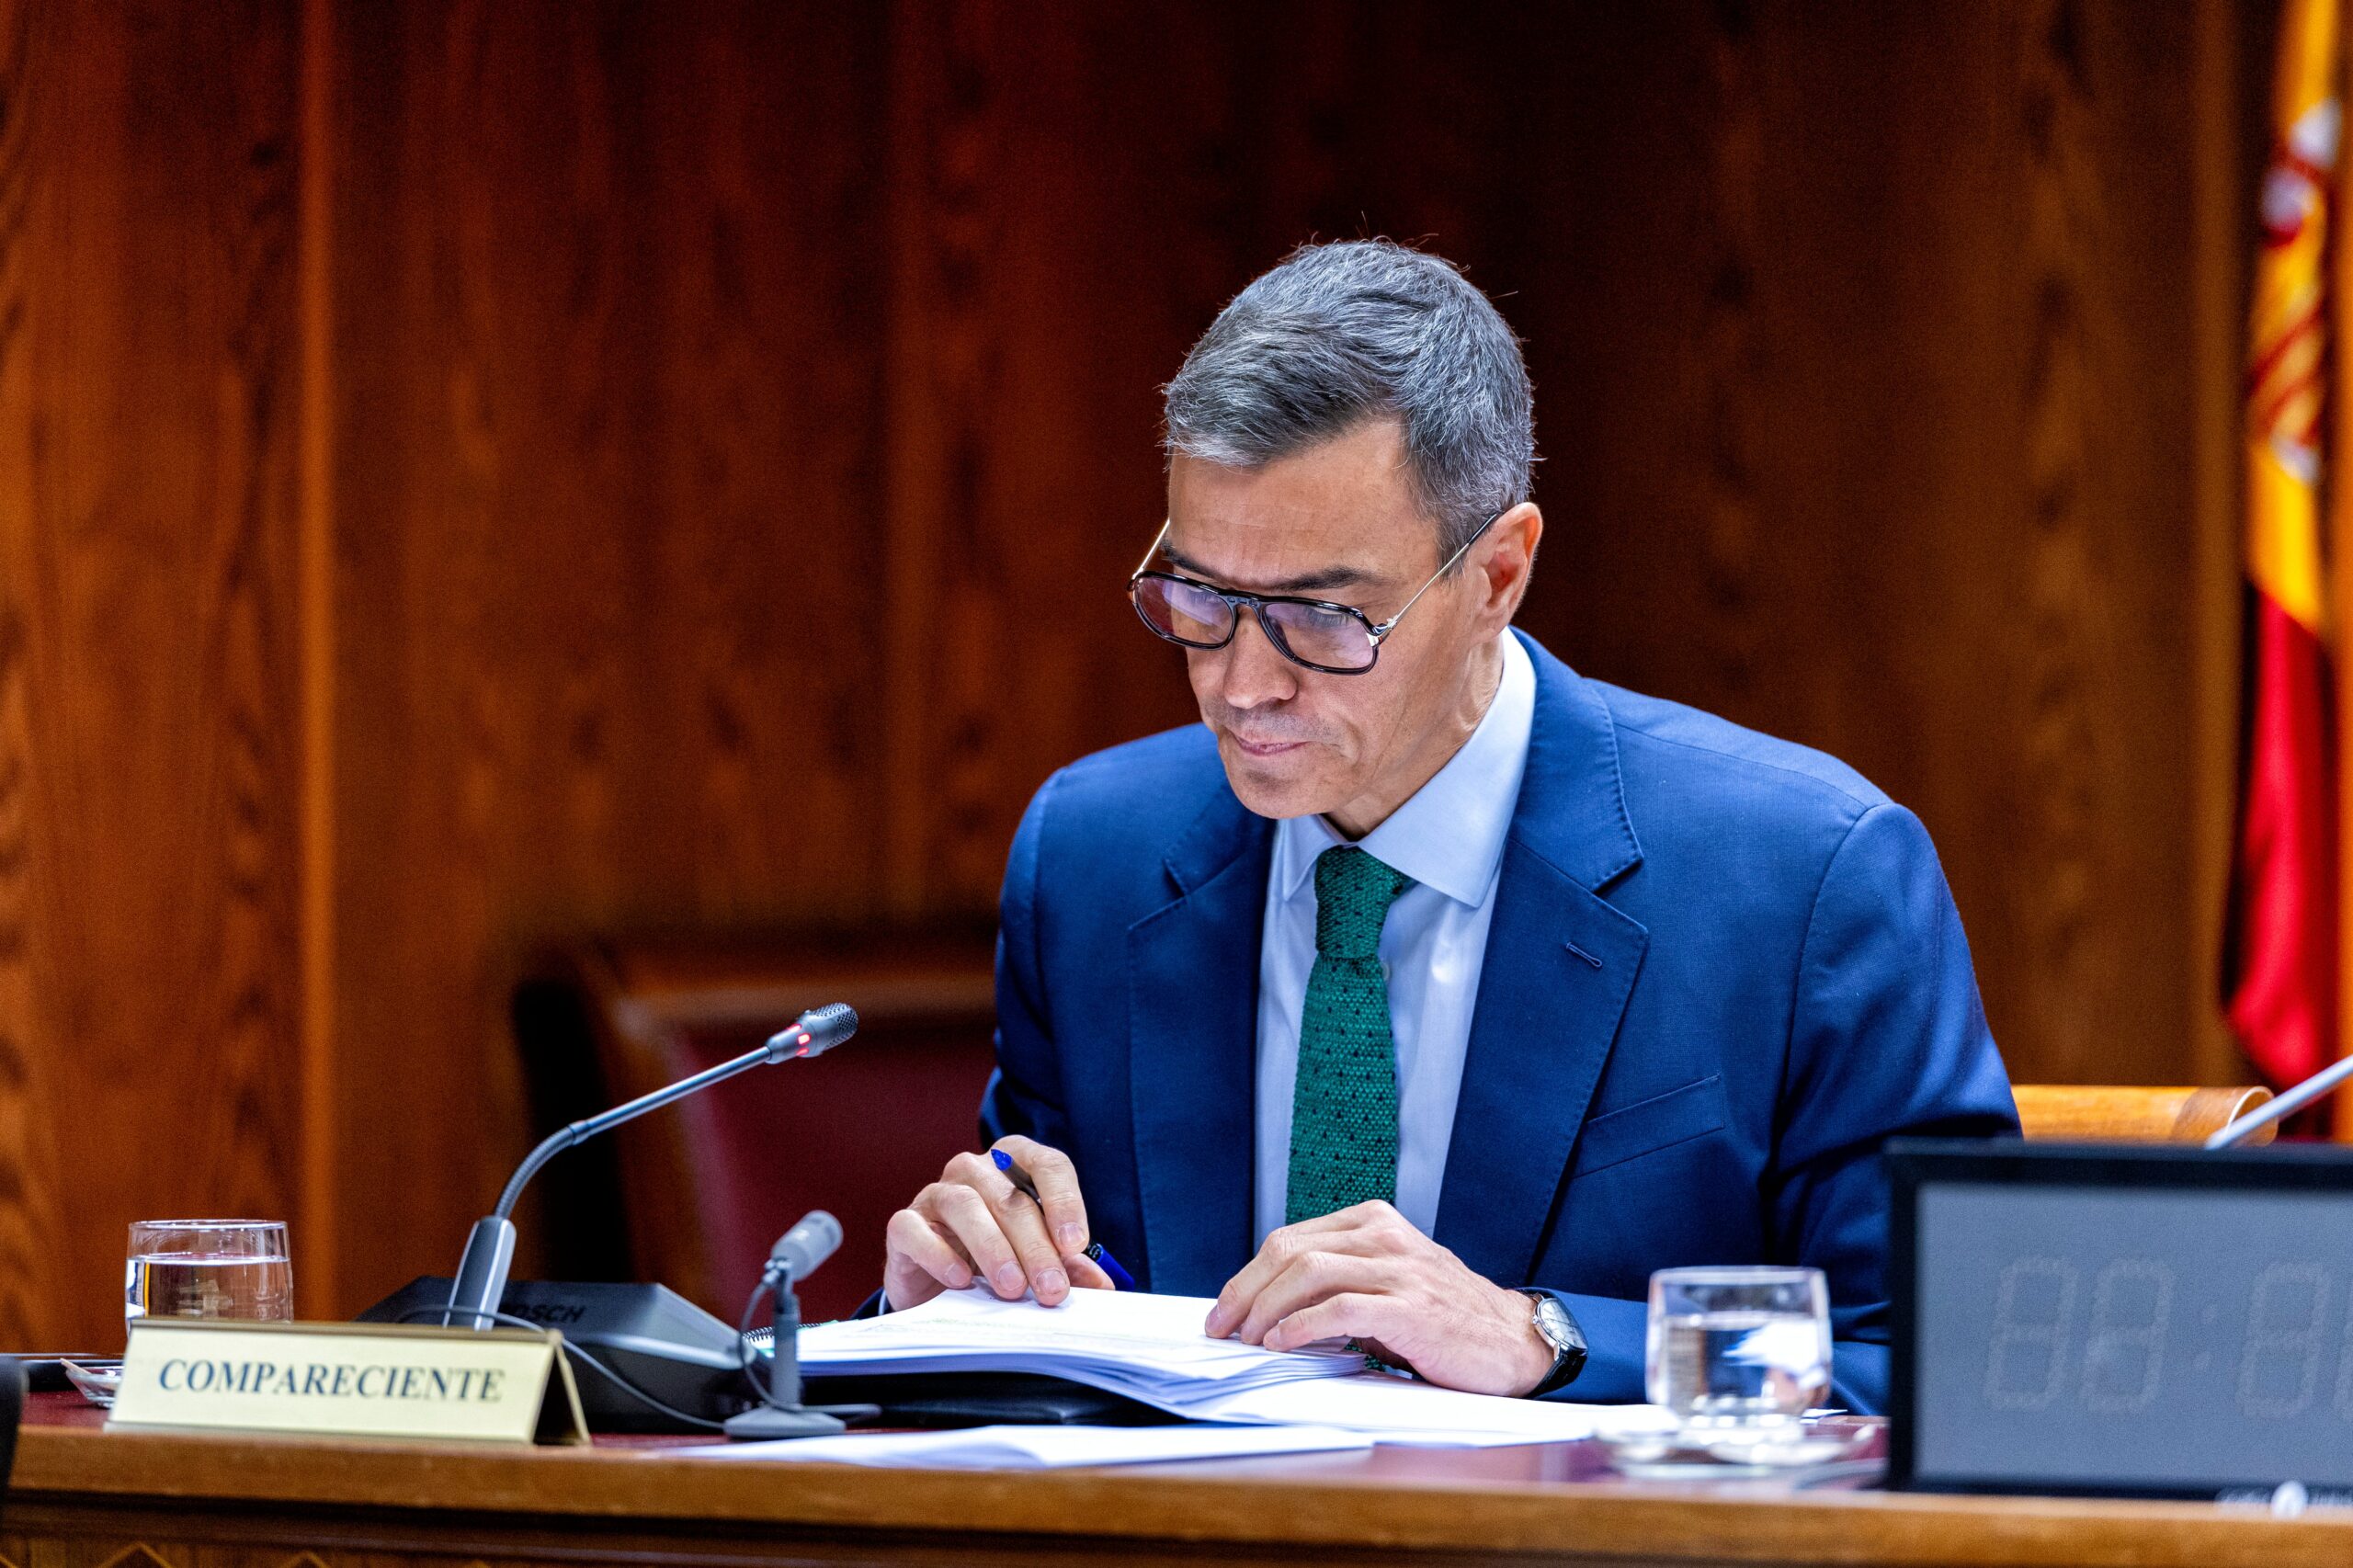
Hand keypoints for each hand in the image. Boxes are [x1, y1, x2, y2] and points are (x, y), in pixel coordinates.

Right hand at [883, 1135, 1116, 1311]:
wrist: (937, 1286)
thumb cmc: (994, 1260)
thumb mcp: (1035, 1260)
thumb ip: (1067, 1266)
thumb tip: (1102, 1287)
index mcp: (1015, 1165)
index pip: (1048, 1164)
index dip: (1064, 1201)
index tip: (1075, 1244)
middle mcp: (975, 1170)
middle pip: (1011, 1197)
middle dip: (1036, 1247)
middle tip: (1052, 1290)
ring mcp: (936, 1194)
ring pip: (966, 1206)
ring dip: (993, 1250)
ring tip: (1012, 1289)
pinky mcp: (904, 1224)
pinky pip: (916, 1229)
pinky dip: (939, 1254)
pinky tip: (960, 1281)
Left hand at [1202, 1201, 1555, 1396]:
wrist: (1512, 1340)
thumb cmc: (1444, 1316)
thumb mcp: (1389, 1279)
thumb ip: (1339, 1279)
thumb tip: (1269, 1308)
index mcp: (1373, 1221)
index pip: (1289, 1239)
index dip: (1248, 1275)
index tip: (1225, 1309)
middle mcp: (1383, 1235)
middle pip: (1289, 1251)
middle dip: (1244, 1291)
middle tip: (1222, 1327)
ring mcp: (1399, 1269)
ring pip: (1308, 1273)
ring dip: (1265, 1308)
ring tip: (1248, 1339)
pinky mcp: (1410, 1307)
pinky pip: (1340, 1309)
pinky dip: (1301, 1327)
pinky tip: (1282, 1343)